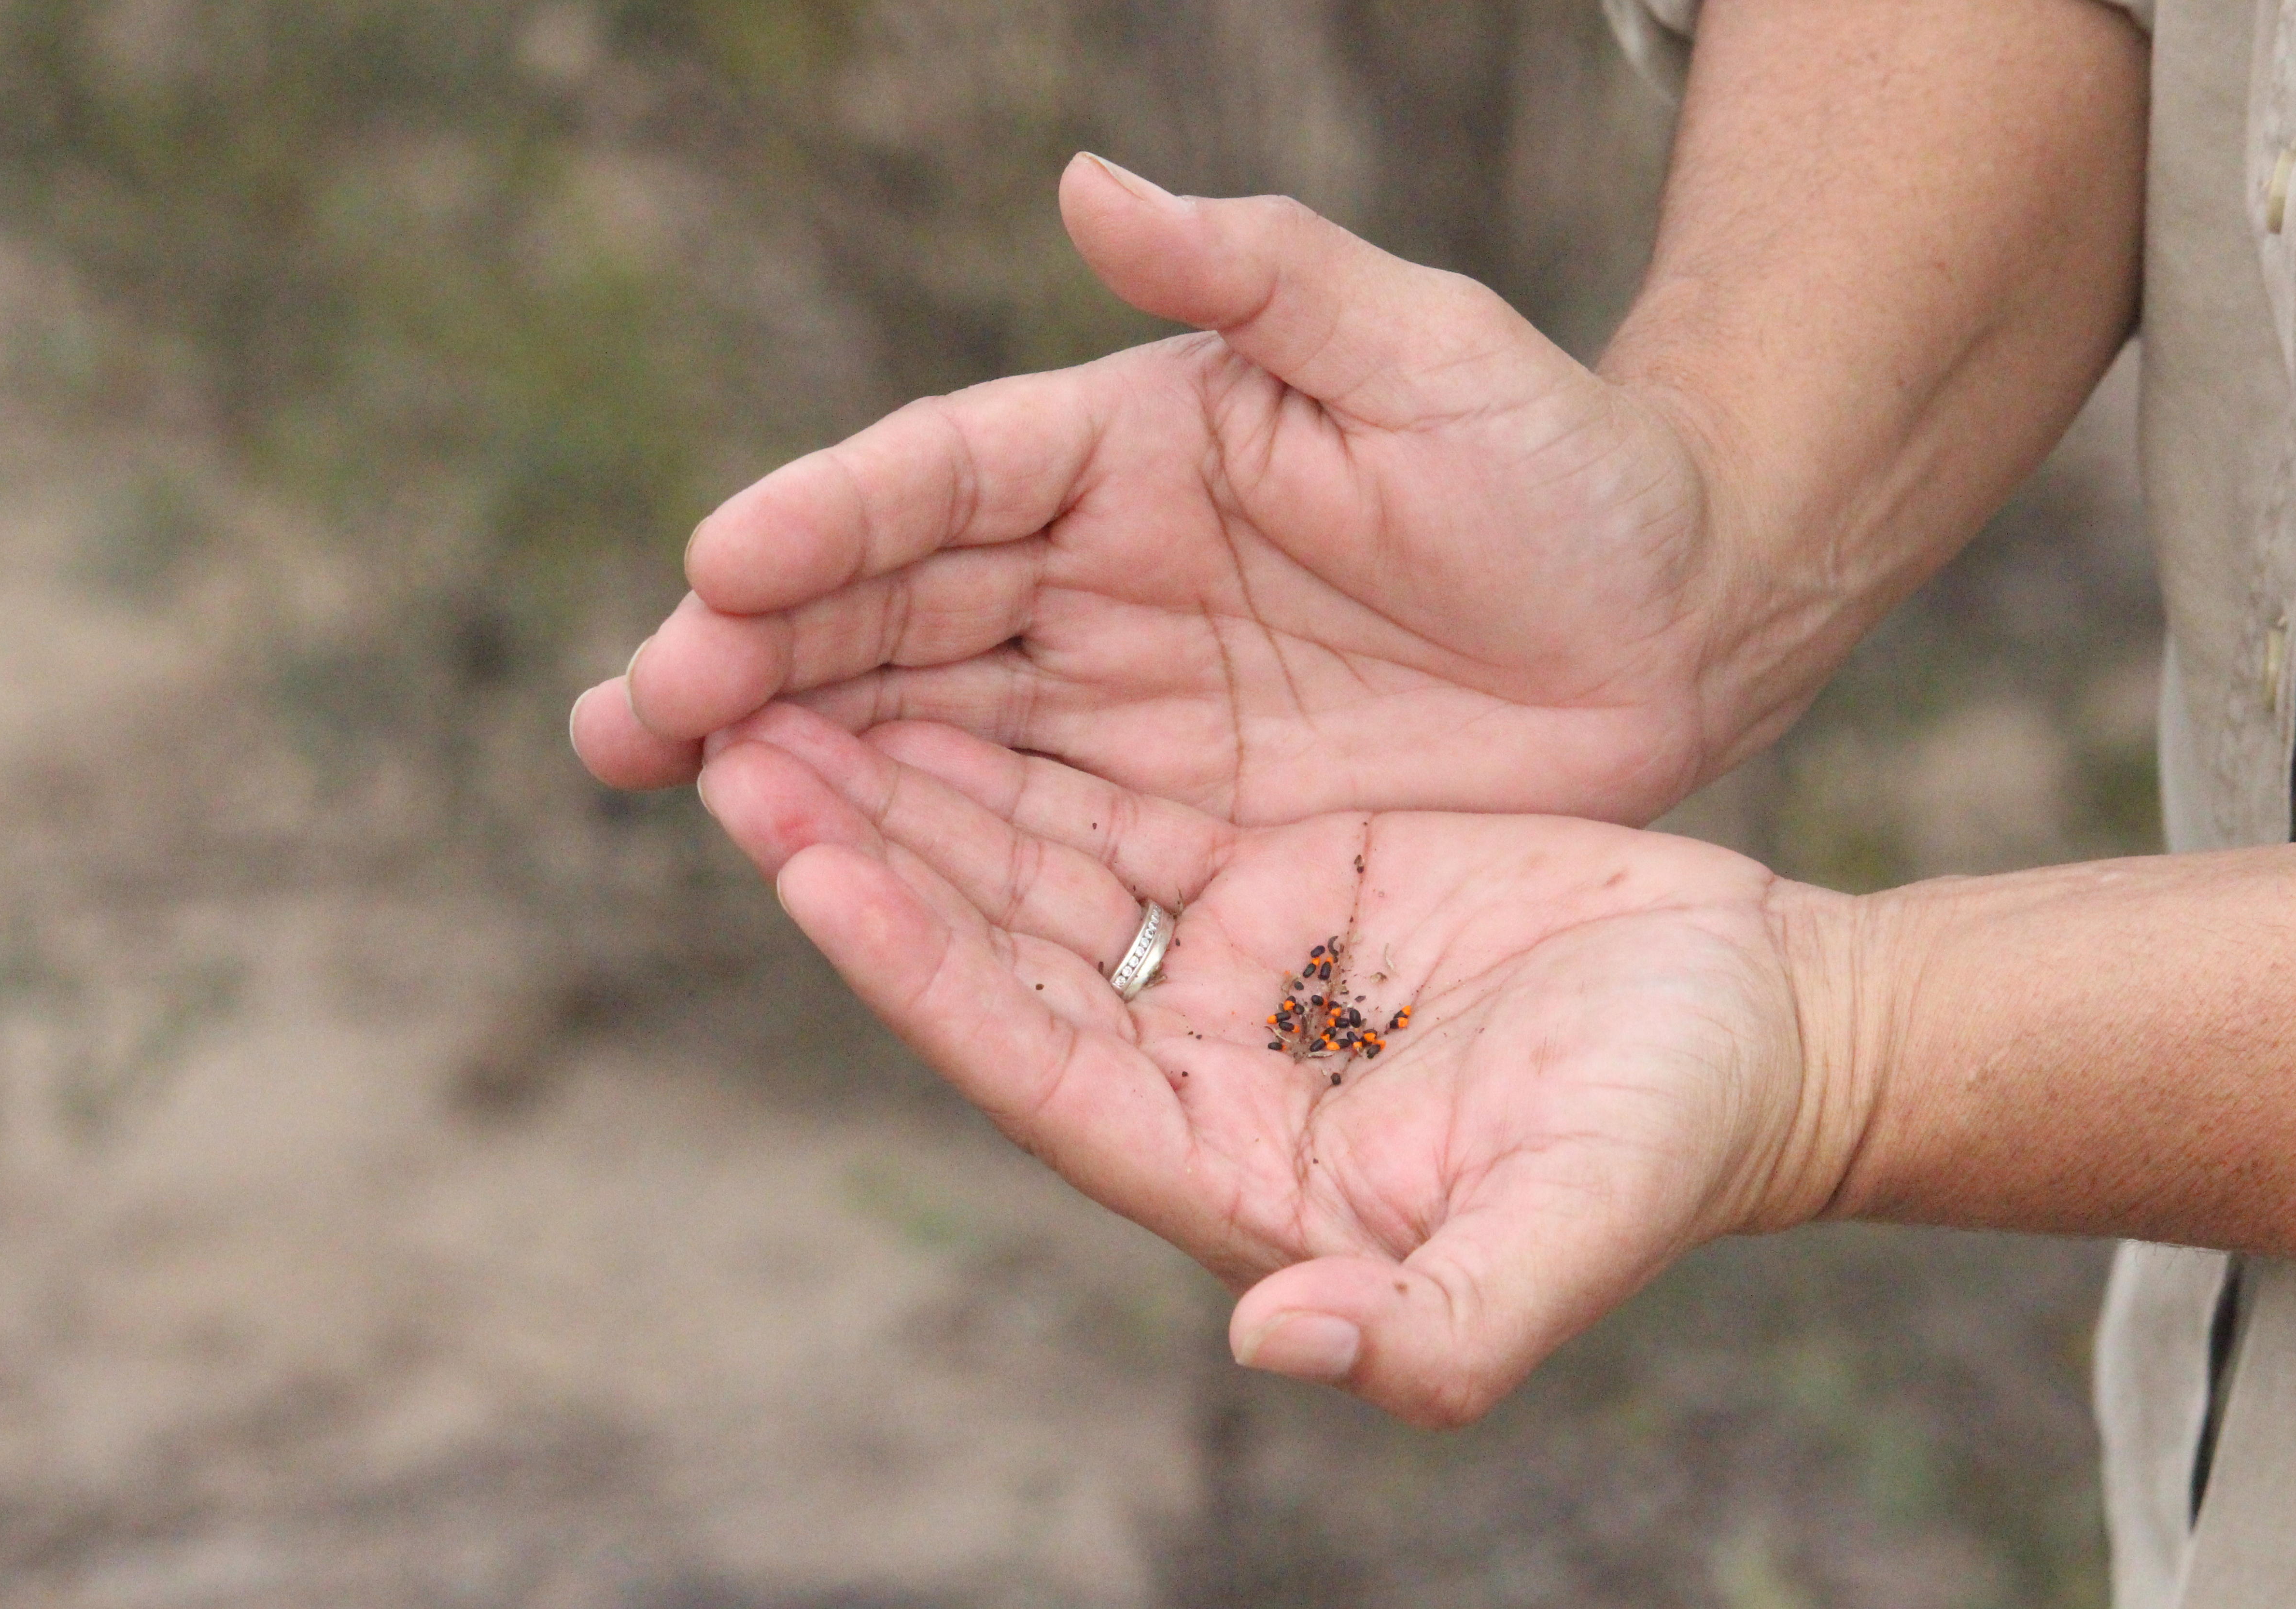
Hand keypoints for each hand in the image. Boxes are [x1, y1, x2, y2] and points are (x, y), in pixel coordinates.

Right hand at [576, 154, 1770, 826]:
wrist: (1667, 619)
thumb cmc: (1554, 459)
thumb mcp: (1420, 346)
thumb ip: (1260, 271)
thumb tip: (1086, 185)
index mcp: (1121, 455)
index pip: (942, 484)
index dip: (830, 523)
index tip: (721, 563)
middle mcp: (1090, 586)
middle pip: (890, 622)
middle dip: (755, 664)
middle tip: (628, 721)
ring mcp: (1123, 717)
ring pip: (928, 741)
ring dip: (806, 769)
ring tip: (686, 796)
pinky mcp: (1177, 830)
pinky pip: (1029, 852)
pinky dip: (926, 867)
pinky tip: (826, 884)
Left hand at [701, 704, 1861, 1424]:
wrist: (1757, 1022)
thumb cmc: (1683, 1132)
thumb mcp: (1578, 1222)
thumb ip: (1447, 1325)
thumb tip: (1282, 1347)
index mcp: (1228, 1170)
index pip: (1034, 1067)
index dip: (923, 973)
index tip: (809, 866)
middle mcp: (1188, 1076)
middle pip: (990, 958)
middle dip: (858, 850)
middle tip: (721, 735)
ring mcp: (1218, 973)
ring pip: (1024, 872)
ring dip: (904, 783)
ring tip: (768, 684)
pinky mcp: (1262, 881)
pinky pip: (1103, 806)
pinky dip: (1014, 744)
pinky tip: (930, 656)